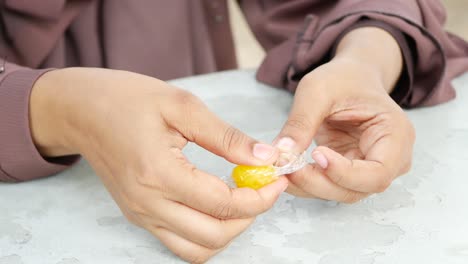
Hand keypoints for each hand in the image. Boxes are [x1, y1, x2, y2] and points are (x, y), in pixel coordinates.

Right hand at [30, 68, 287, 262]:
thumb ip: (225, 136)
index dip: (259, 197)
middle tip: (264, 188)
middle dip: (249, 217)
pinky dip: (206, 232)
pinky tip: (216, 204)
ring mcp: (140, 215)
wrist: (80, 111)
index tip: (277, 179)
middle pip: (213, 236)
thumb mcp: (182, 106)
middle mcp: (147, 204)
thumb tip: (264, 157)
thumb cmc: (127, 99)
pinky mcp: (138, 215)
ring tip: (242, 199)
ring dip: (228, 230)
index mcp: (158, 173)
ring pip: (197, 249)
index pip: (222, 205)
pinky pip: (179, 242)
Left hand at [274, 27, 413, 202]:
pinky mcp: (349, 172)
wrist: (350, 78)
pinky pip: (329, 185)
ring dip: (309, 186)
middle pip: (357, 189)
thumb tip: (281, 154)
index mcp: (395, 135)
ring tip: (282, 168)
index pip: (377, 172)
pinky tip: (288, 170)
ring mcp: (369, 169)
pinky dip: (307, 182)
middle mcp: (390, 160)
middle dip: (319, 183)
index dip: (345, 172)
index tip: (316, 154)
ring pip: (341, 192)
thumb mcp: (317, 90)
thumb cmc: (343, 79)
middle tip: (286, 167)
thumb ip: (301, 122)